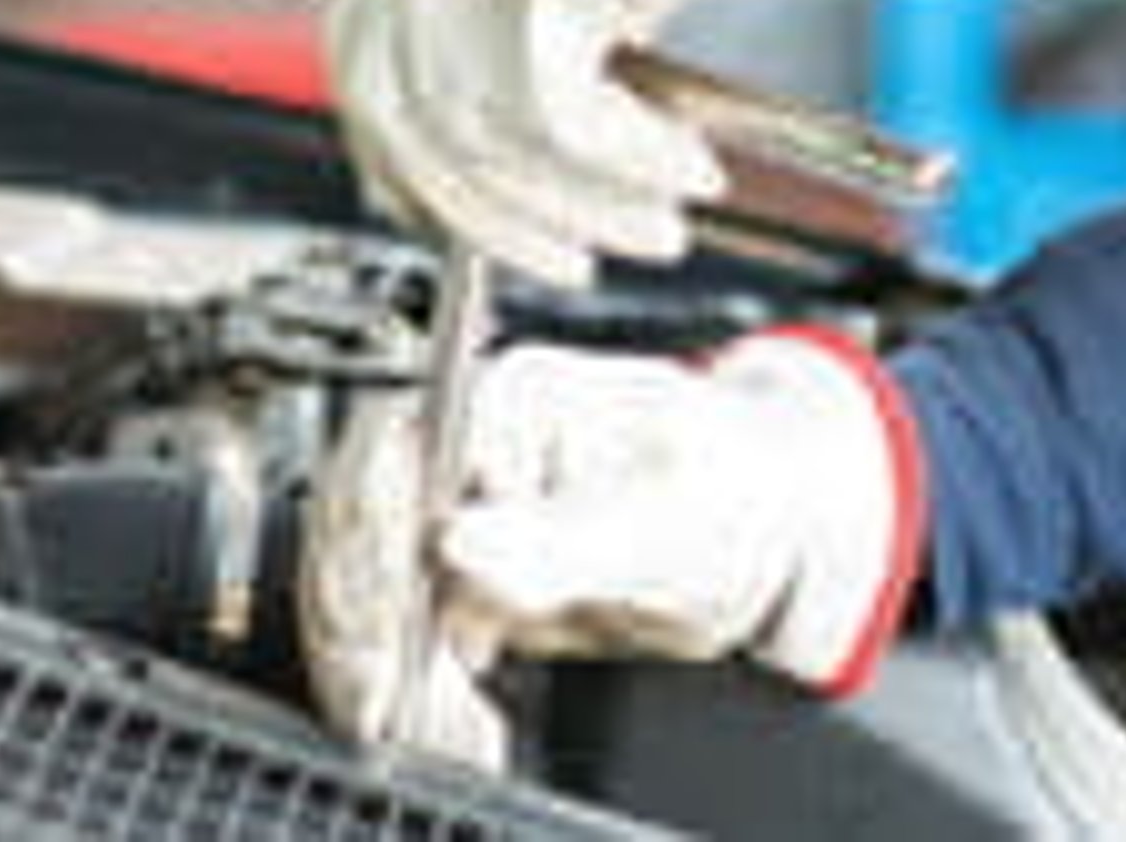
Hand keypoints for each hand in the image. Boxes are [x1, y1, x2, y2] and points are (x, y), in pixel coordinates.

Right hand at [299, 333, 926, 760]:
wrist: (768, 532)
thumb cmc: (740, 491)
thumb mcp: (673, 521)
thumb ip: (565, 539)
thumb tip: (459, 544)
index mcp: (515, 394)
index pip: (394, 463)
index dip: (373, 557)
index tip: (384, 645)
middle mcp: (469, 440)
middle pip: (357, 528)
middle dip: (366, 629)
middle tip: (394, 711)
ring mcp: (455, 505)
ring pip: (364, 588)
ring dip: (385, 672)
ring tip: (448, 731)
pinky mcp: (456, 575)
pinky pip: (399, 631)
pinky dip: (412, 690)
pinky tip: (453, 727)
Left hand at [331, 0, 898, 283]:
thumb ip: (558, 31)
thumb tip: (546, 143)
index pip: (365, 72)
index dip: (410, 169)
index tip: (475, 223)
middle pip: (405, 114)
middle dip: (496, 214)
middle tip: (578, 253)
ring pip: (480, 125)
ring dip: (575, 200)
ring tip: (654, 218)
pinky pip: (554, 108)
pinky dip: (622, 160)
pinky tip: (680, 168)